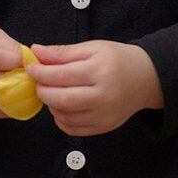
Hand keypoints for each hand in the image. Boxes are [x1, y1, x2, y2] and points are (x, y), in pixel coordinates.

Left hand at [24, 40, 161, 135]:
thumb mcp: (92, 48)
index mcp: (100, 71)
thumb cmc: (118, 60)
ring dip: (51, 104)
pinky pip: (73, 129)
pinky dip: (61, 118)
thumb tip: (35, 52)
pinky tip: (63, 106)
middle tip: (38, 82)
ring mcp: (104, 115)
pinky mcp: (104, 127)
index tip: (31, 68)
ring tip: (53, 92)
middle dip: (42, 91)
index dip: (40, 72)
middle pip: (61, 99)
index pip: (61, 76)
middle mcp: (103, 96)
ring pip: (64, 116)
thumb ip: (62, 52)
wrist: (146, 79)